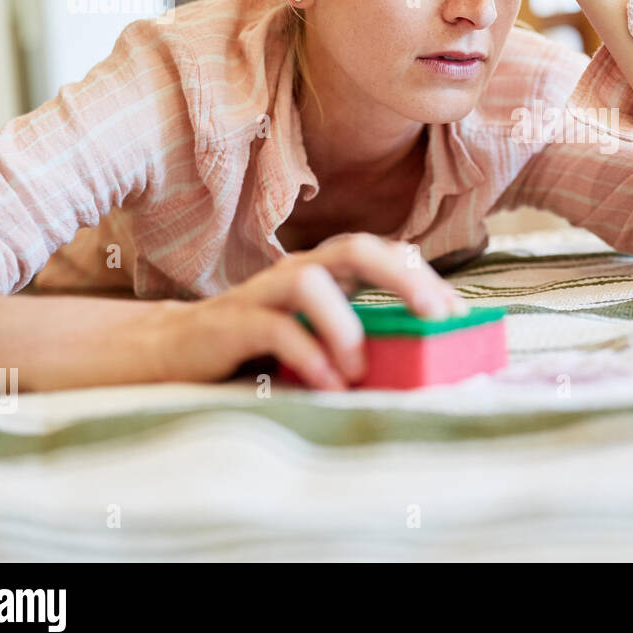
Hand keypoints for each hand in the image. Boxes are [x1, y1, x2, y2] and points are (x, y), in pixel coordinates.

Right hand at [133, 234, 467, 389]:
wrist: (174, 351)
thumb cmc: (260, 348)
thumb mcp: (318, 341)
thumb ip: (361, 342)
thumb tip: (424, 367)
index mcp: (326, 271)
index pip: (384, 254)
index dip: (423, 276)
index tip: (457, 312)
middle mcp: (298, 270)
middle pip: (356, 248)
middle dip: (402, 277)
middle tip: (435, 317)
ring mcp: (262, 293)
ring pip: (310, 282)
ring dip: (344, 325)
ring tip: (360, 368)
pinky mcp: (231, 322)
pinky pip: (273, 327)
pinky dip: (306, 355)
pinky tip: (327, 383)